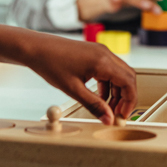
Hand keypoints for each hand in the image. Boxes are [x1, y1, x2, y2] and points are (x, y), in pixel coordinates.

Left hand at [5, 28, 137, 124]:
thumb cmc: (50, 63)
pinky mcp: (95, 53)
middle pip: (127, 77)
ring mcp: (100, 52)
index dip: (130, 101)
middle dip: (125, 97)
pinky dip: (108, 84)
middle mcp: (105, 53)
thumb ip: (94, 105)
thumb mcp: (73, 89)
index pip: (128, 82)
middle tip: (116, 113)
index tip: (123, 115)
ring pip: (119, 74)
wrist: (36, 48)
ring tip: (107, 107)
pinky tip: (99, 96)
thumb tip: (107, 118)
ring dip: (117, 91)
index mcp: (102, 61)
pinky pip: (109, 70)